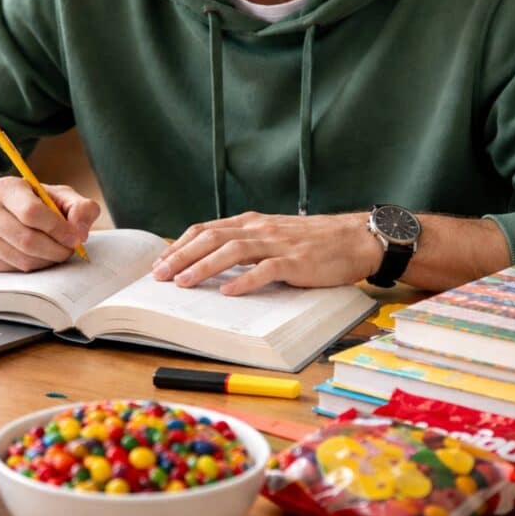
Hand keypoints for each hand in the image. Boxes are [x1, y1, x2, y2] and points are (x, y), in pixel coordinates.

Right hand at [0, 177, 100, 272]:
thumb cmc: (33, 202)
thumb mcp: (59, 195)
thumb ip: (79, 207)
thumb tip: (81, 231)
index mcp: (6, 188)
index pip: (31, 212)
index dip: (58, 229)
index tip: (75, 237)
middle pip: (27, 240)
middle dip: (56, 250)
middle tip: (69, 249)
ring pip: (22, 260)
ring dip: (47, 261)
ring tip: (56, 251)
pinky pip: (14, 271)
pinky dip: (34, 267)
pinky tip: (38, 256)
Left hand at [152, 211, 380, 295]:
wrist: (355, 238)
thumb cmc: (313, 242)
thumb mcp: (273, 235)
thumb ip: (246, 244)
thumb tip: (212, 260)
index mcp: (251, 223)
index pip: (206, 229)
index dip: (181, 245)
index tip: (160, 261)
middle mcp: (260, 229)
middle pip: (212, 238)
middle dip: (181, 256)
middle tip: (159, 275)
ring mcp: (278, 244)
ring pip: (233, 251)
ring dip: (204, 266)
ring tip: (184, 282)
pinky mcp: (296, 262)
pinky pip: (267, 270)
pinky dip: (245, 281)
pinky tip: (228, 292)